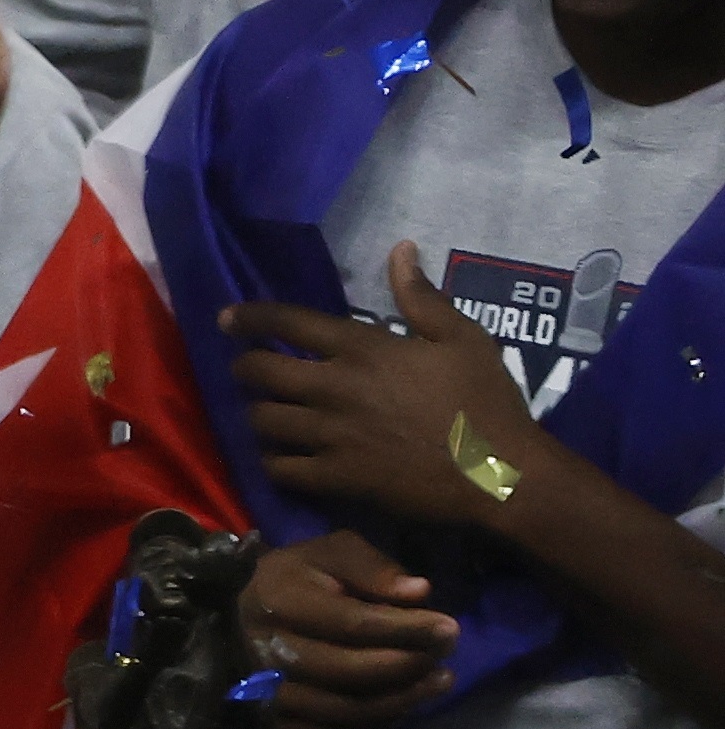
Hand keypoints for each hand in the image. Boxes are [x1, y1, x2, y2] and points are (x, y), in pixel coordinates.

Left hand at [225, 240, 554, 531]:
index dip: (250, 317)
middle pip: (260, 372)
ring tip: (263, 411)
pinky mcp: (339, 479)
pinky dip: (272, 460)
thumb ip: (423, 296)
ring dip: (256, 413)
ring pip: (263, 420)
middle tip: (246, 368)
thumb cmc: (486, 403)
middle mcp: (336, 388)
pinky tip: (279, 456)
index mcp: (363, 349)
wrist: (502, 475)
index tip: (226, 319)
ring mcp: (333, 436)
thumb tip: (400, 249)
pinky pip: (282, 468)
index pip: (288, 321)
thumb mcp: (464, 339)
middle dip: (243, 366)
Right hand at [234, 527, 456, 728]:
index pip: (353, 623)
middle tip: (446, 655)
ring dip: (403, 700)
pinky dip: (377, 726)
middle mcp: (267, 651)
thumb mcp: (326, 554)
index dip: (407, 629)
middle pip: (352, 672)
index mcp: (279, 601)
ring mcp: (266, 694)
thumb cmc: (292, 579)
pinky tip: (402, 706)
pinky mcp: (273, 723)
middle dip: (409, 666)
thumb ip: (371, 567)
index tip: (450, 628)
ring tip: (439, 681)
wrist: (233, 613)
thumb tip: (420, 592)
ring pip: (348, 710)